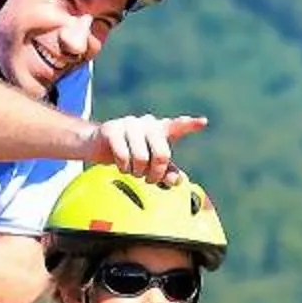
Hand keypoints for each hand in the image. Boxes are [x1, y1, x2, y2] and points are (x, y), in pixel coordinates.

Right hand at [89, 113, 208, 183]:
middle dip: (156, 173)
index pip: (177, 126)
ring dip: (137, 172)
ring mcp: (129, 124)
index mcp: (160, 129)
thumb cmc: (131, 154)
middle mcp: (147, 123)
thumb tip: (176, 180)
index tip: (203, 122)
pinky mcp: (112, 129)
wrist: (98, 146)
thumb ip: (167, 172)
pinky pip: (123, 156)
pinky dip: (123, 168)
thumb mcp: (151, 164)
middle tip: (149, 179)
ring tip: (133, 170)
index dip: (190, 125)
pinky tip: (121, 166)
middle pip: (162, 154)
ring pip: (141, 158)